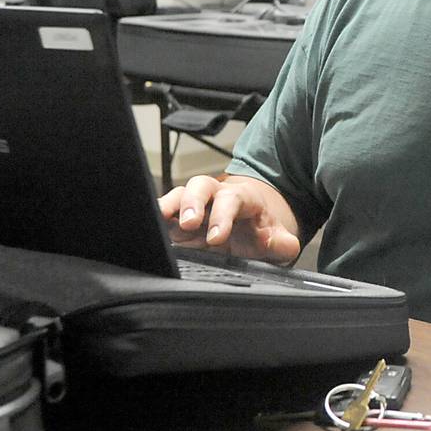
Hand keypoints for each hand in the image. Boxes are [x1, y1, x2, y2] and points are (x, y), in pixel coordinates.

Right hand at [158, 174, 300, 264]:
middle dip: (193, 203)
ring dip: (169, 205)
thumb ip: (282, 243)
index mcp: (242, 198)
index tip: (217, 238)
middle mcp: (215, 195)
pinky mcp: (178, 218)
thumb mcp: (277, 238)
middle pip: (200, 186)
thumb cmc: (260, 228)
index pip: (232, 199)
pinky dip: (155, 216)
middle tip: (188, 223)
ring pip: (179, 194)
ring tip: (159, 218)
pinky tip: (147, 227)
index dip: (223, 216)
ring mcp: (195, 205)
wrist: (251, 223)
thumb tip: (283, 244)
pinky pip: (164, 211)